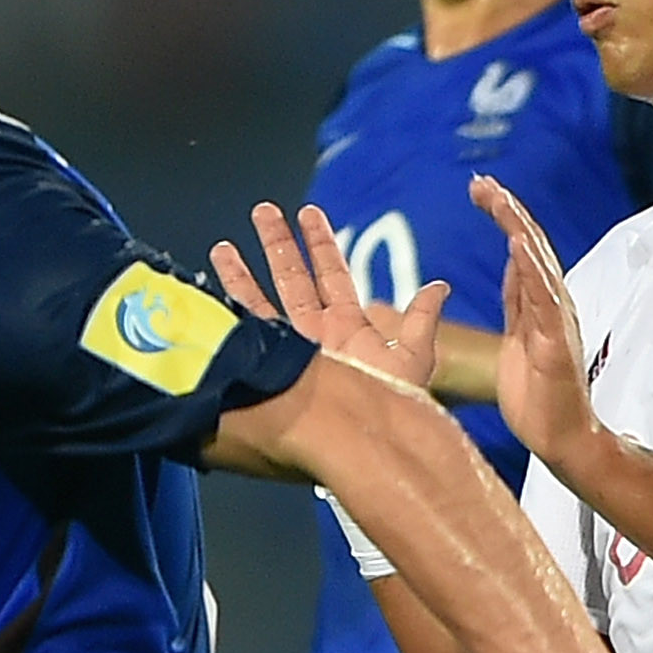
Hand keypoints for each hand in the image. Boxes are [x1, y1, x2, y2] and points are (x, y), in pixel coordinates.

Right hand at [210, 203, 446, 393]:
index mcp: (347, 325)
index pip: (331, 273)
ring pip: (261, 303)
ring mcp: (292, 350)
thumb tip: (440, 286)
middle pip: (291, 278)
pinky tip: (212, 293)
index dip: (320, 243)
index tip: (307, 214)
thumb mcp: (413, 358)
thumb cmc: (394, 406)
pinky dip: (230, 314)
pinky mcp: (273, 367)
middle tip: (263, 211)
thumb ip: (421, 319)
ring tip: (223, 248)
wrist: (366, 441)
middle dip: (276, 243)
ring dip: (242, 274)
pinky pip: (247, 335)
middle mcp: (316, 333)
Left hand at [468, 175, 607, 471]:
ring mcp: (557, 322)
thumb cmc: (539, 397)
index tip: (481, 189)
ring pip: (539, 264)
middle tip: (482, 182)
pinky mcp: (556, 344)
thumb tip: (513, 262)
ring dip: (518, 229)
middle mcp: (553, 304)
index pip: (523, 248)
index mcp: (541, 303)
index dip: (504, 216)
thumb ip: (519, 299)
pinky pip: (545, 301)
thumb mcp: (520, 336)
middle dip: (507, 211)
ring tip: (499, 200)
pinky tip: (519, 244)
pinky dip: (533, 270)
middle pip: (531, 246)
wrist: (561, 439)